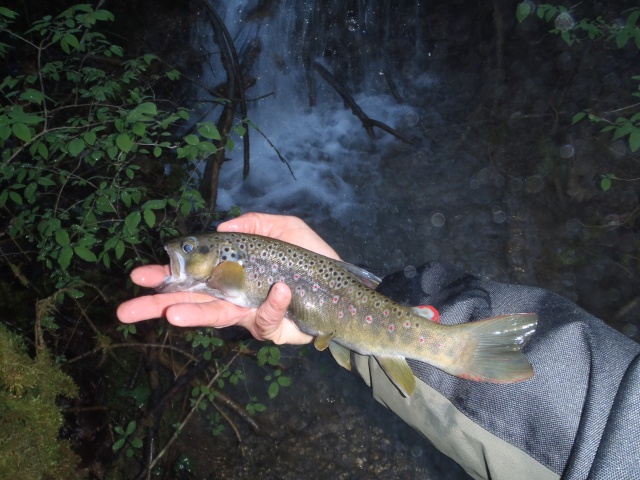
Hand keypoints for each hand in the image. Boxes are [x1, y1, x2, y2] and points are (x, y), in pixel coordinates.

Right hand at [116, 212, 340, 343]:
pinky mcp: (274, 328)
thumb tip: (223, 229)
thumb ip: (255, 223)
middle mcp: (236, 294)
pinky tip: (280, 290)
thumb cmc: (311, 257)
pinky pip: (267, 320)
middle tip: (127, 309)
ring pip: (218, 318)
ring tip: (172, 314)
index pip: (194, 274)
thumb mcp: (285, 227)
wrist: (345, 289)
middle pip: (193, 300)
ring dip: (195, 314)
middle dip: (159, 304)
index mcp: (233, 271)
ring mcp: (252, 313)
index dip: (168, 275)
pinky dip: (273, 304)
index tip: (141, 275)